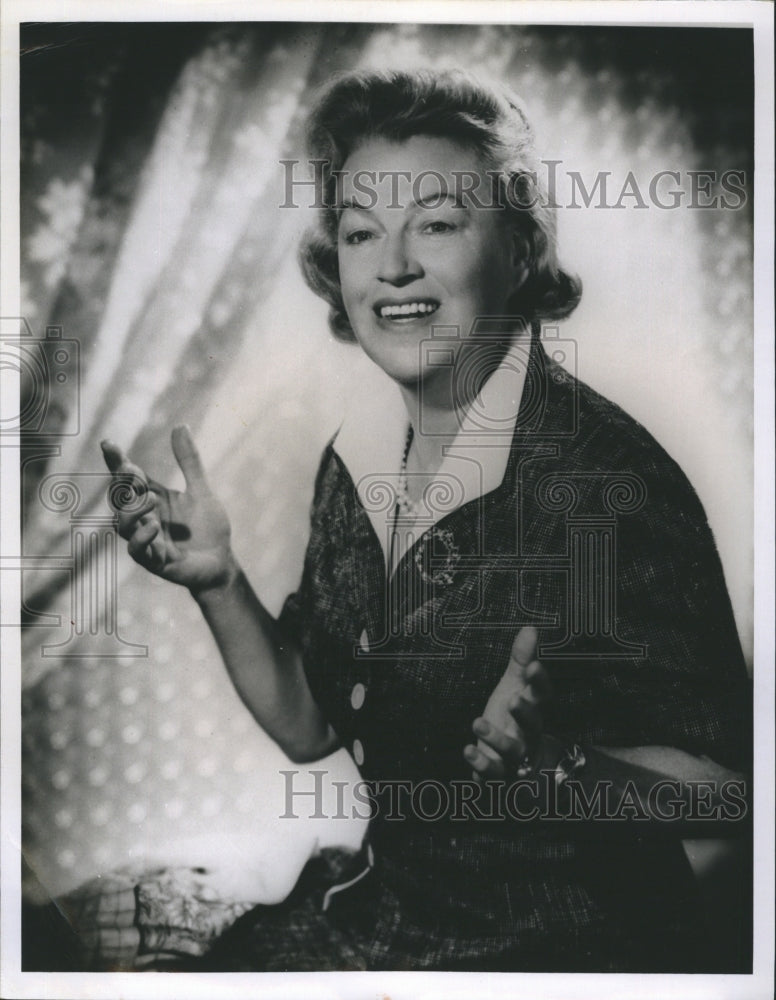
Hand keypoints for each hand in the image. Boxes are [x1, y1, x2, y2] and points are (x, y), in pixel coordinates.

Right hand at [101, 426, 234, 592]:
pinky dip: (141, 538)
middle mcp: (144, 518)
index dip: (116, 462)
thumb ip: (190, 461)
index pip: (128, 478)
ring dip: (132, 510)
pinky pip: (137, 551)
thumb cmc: (208, 527)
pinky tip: (154, 526)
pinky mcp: (154, 561)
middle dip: (120, 484)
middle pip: (119, 499)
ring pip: (122, 525)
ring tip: (152, 498)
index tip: (108, 444)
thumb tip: (180, 426)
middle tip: (129, 469)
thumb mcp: (201, 490)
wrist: (222, 561)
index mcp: (152, 498)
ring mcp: (146, 540)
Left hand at [464, 626, 554, 780]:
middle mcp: (528, 734)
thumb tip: (530, 628)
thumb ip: (521, 660)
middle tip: (512, 700)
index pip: (543, 695)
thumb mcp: (514, 685)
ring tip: (478, 723)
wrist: (516, 761)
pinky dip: (482, 764)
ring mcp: (515, 756)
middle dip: (525, 713)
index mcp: (533, 709)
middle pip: (533, 725)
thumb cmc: (513, 718)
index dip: (540, 682)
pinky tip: (469, 750)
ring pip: (513, 751)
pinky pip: (493, 772)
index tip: (533, 666)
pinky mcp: (499, 773)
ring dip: (496, 738)